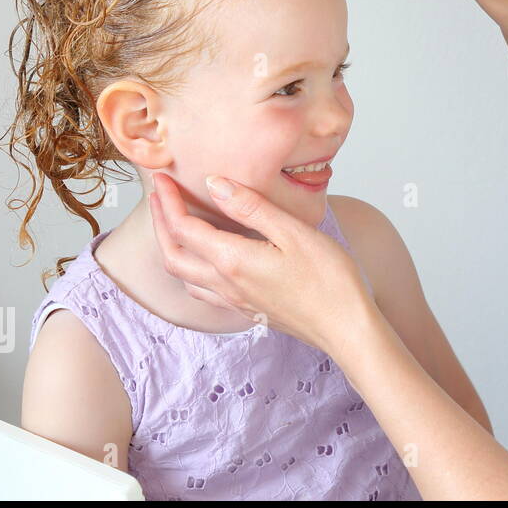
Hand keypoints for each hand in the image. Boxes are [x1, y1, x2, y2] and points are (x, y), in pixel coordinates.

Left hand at [146, 173, 379, 355]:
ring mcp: (235, 301)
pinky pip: (203, 290)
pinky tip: (206, 259)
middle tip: (160, 195)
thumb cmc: (329, 279)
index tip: (162, 178)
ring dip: (172, 247)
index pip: (183, 228)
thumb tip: (214, 184)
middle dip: (160, 222)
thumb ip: (251, 207)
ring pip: (184, 275)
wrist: (346, 328)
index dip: (168, 201)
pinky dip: (191, 268)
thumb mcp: (294, 232)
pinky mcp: (248, 309)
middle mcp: (226, 284)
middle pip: (173, 254)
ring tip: (176, 222)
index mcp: (232, 260)